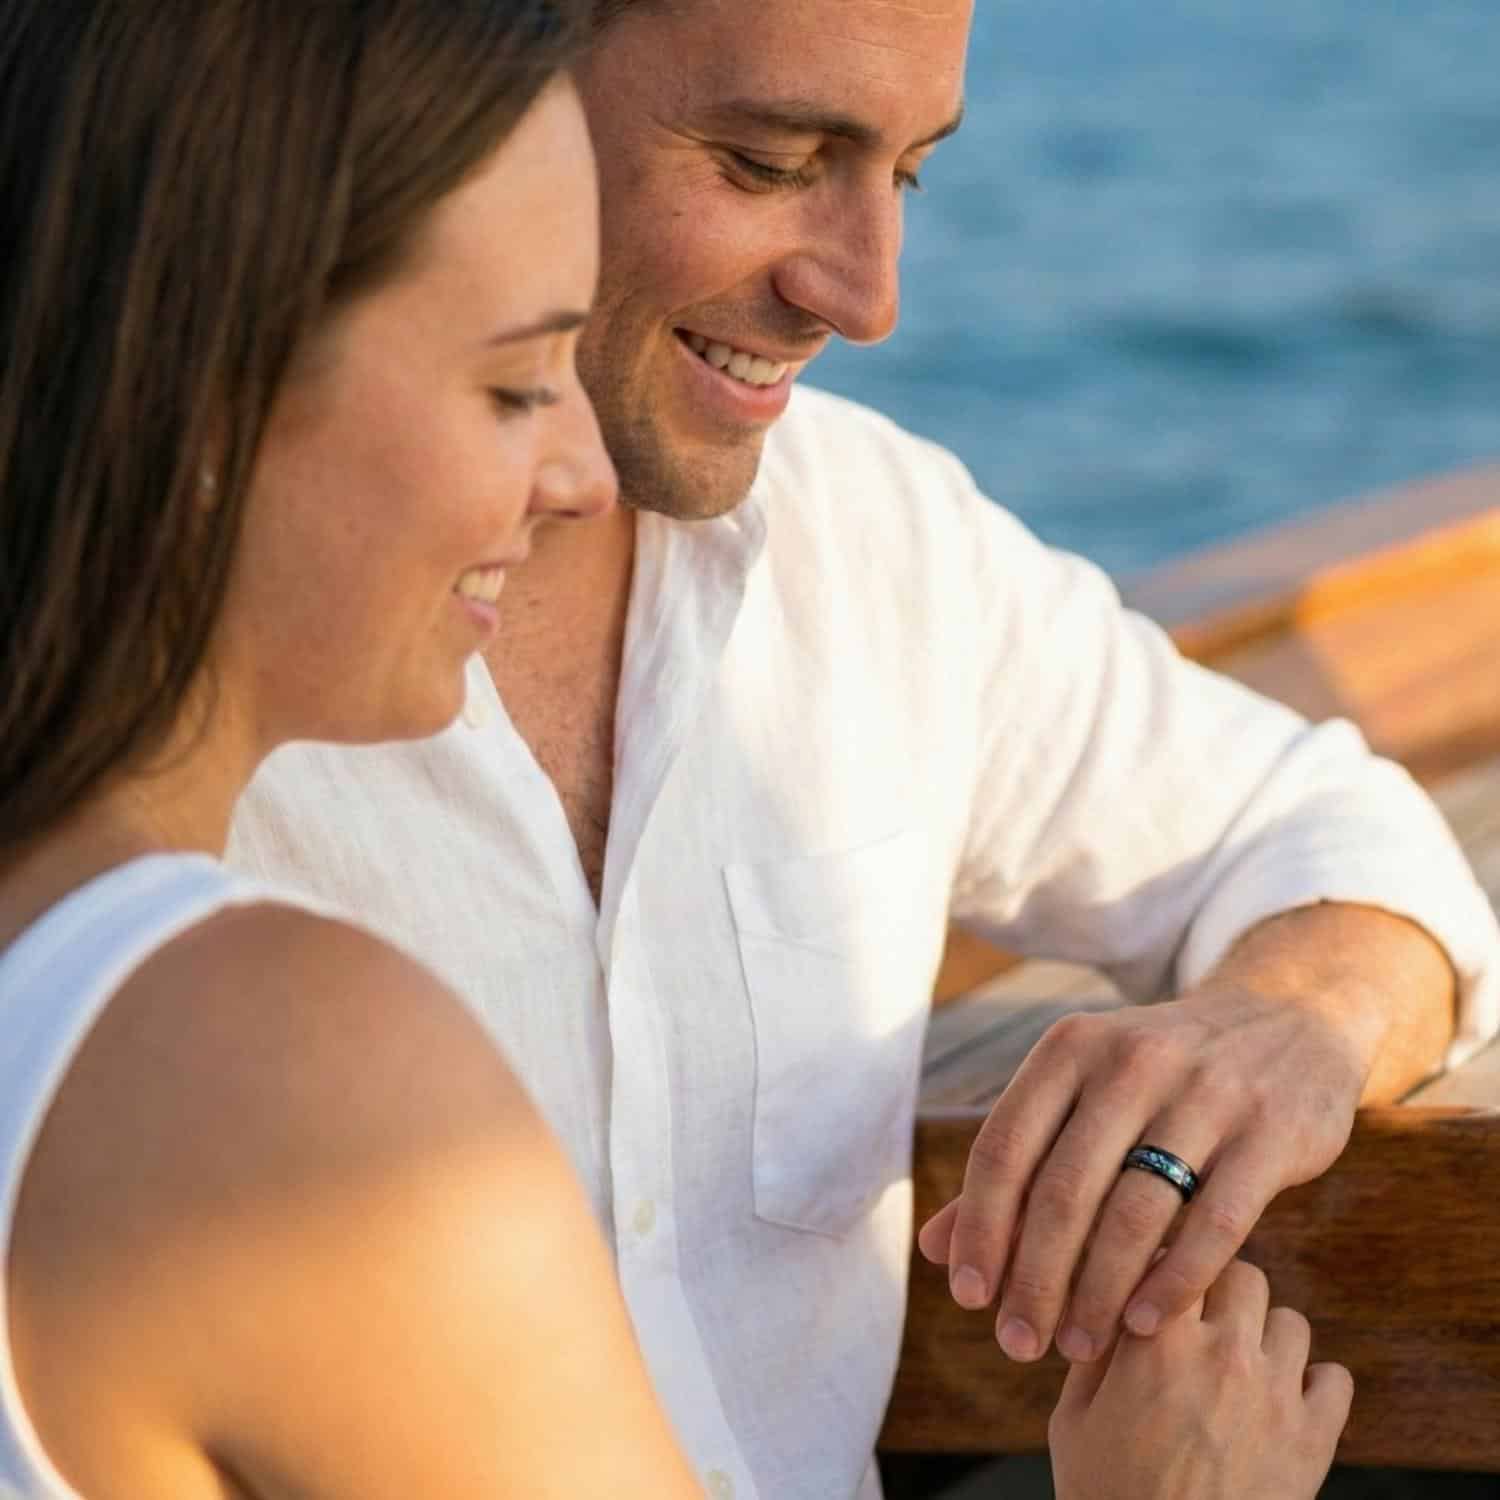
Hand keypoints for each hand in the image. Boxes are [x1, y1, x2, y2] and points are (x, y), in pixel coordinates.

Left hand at [916, 982, 1365, 1361]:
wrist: (1290, 1021)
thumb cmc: (1161, 1077)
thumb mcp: (1083, 1094)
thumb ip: (1016, 1166)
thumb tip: (936, 1249)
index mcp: (1071, 1048)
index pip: (1004, 1147)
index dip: (980, 1228)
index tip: (969, 1296)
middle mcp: (1132, 1060)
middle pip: (1062, 1190)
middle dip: (1035, 1279)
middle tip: (1020, 1342)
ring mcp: (1207, 1094)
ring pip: (1134, 1213)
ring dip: (1097, 1293)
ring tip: (1077, 1345)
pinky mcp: (1270, 1132)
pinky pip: (1214, 1223)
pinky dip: (1173, 1281)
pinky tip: (1144, 1324)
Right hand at [1048, 1260, 1352, 1499]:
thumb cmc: (1109, 1499)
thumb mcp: (1073, 1421)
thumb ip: (1094, 1354)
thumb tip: (1109, 1308)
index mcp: (1158, 1341)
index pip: (1177, 1256)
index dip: (1167, 1268)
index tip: (1161, 1286)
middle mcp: (1223, 1353)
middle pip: (1243, 1274)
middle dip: (1221, 1292)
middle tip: (1202, 1324)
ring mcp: (1276, 1395)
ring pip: (1291, 1320)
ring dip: (1267, 1337)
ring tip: (1243, 1367)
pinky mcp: (1315, 1439)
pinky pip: (1335, 1379)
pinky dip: (1314, 1385)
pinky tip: (1284, 1403)